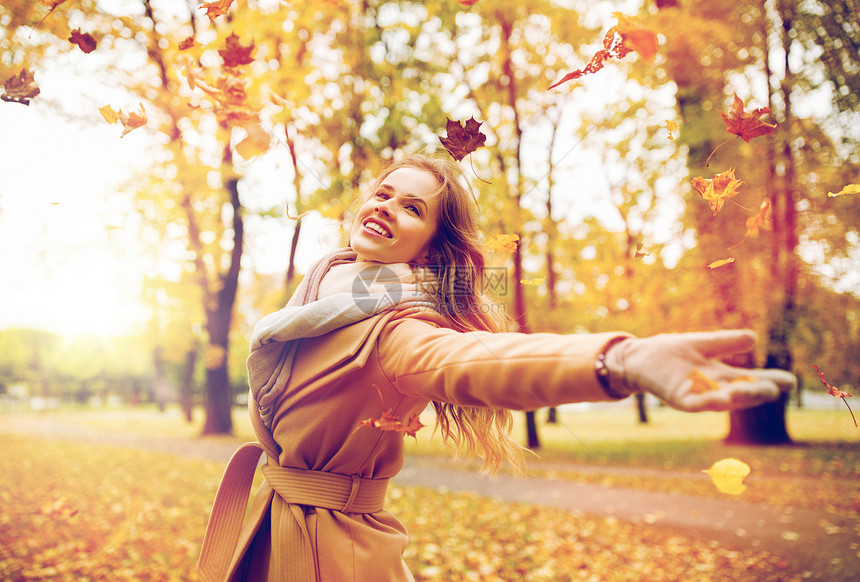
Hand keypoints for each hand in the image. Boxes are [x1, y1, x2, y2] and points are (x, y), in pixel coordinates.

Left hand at [603, 330, 796, 411]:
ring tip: (759, 391)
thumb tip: (753, 338)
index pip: (750, 379)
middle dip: (758, 391)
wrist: (638, 357)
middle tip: (776, 388)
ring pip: (723, 400)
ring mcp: (696, 395)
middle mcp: (712, 388)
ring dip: (740, 397)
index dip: (770, 381)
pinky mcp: (679, 398)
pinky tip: (724, 399)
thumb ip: (725, 342)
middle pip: (741, 392)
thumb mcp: (702, 344)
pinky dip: (710, 402)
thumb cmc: (669, 352)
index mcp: (720, 376)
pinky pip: (697, 403)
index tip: (790, 381)